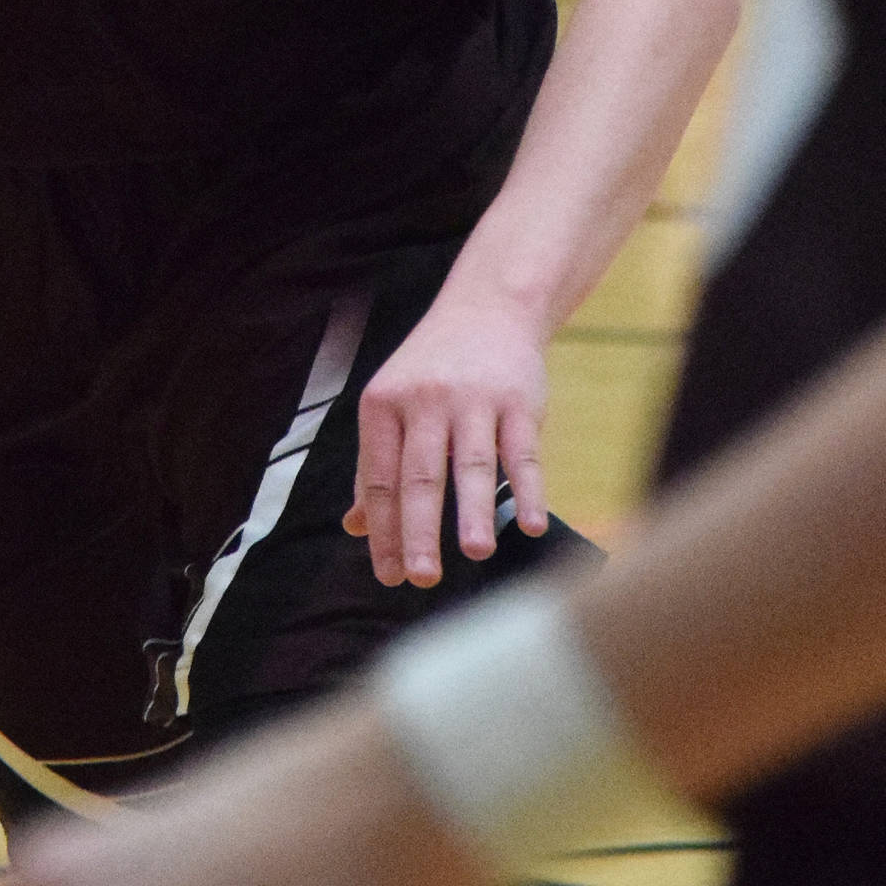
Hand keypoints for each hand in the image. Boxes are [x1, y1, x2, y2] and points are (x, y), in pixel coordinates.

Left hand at [345, 299, 548, 587]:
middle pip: (421, 475)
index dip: (383, 530)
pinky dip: (528, 490)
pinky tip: (531, 525)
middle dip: (420, 530)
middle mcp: (425, 400)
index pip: (380, 478)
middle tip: (422, 578)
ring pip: (472, 463)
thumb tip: (354, 527)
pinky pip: (523, 452)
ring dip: (474, 511)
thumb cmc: (432, 368)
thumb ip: (374, 466)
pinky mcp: (519, 400)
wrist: (488, 307)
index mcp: (383, 404)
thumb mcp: (391, 404)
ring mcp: (474, 399)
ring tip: (474, 553)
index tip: (389, 574)